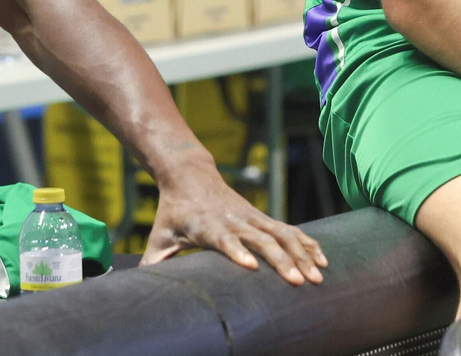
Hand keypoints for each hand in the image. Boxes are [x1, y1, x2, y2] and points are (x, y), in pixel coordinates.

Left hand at [142, 158, 326, 284]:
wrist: (189, 175)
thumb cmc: (174, 211)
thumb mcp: (160, 235)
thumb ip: (154, 261)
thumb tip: (138, 285)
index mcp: (208, 226)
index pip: (224, 240)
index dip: (237, 251)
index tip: (251, 266)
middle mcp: (234, 220)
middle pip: (261, 240)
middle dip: (281, 261)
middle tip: (297, 281)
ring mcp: (252, 217)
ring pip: (281, 234)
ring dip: (301, 254)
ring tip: (318, 276)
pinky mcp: (262, 217)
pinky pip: (289, 230)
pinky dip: (307, 243)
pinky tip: (322, 258)